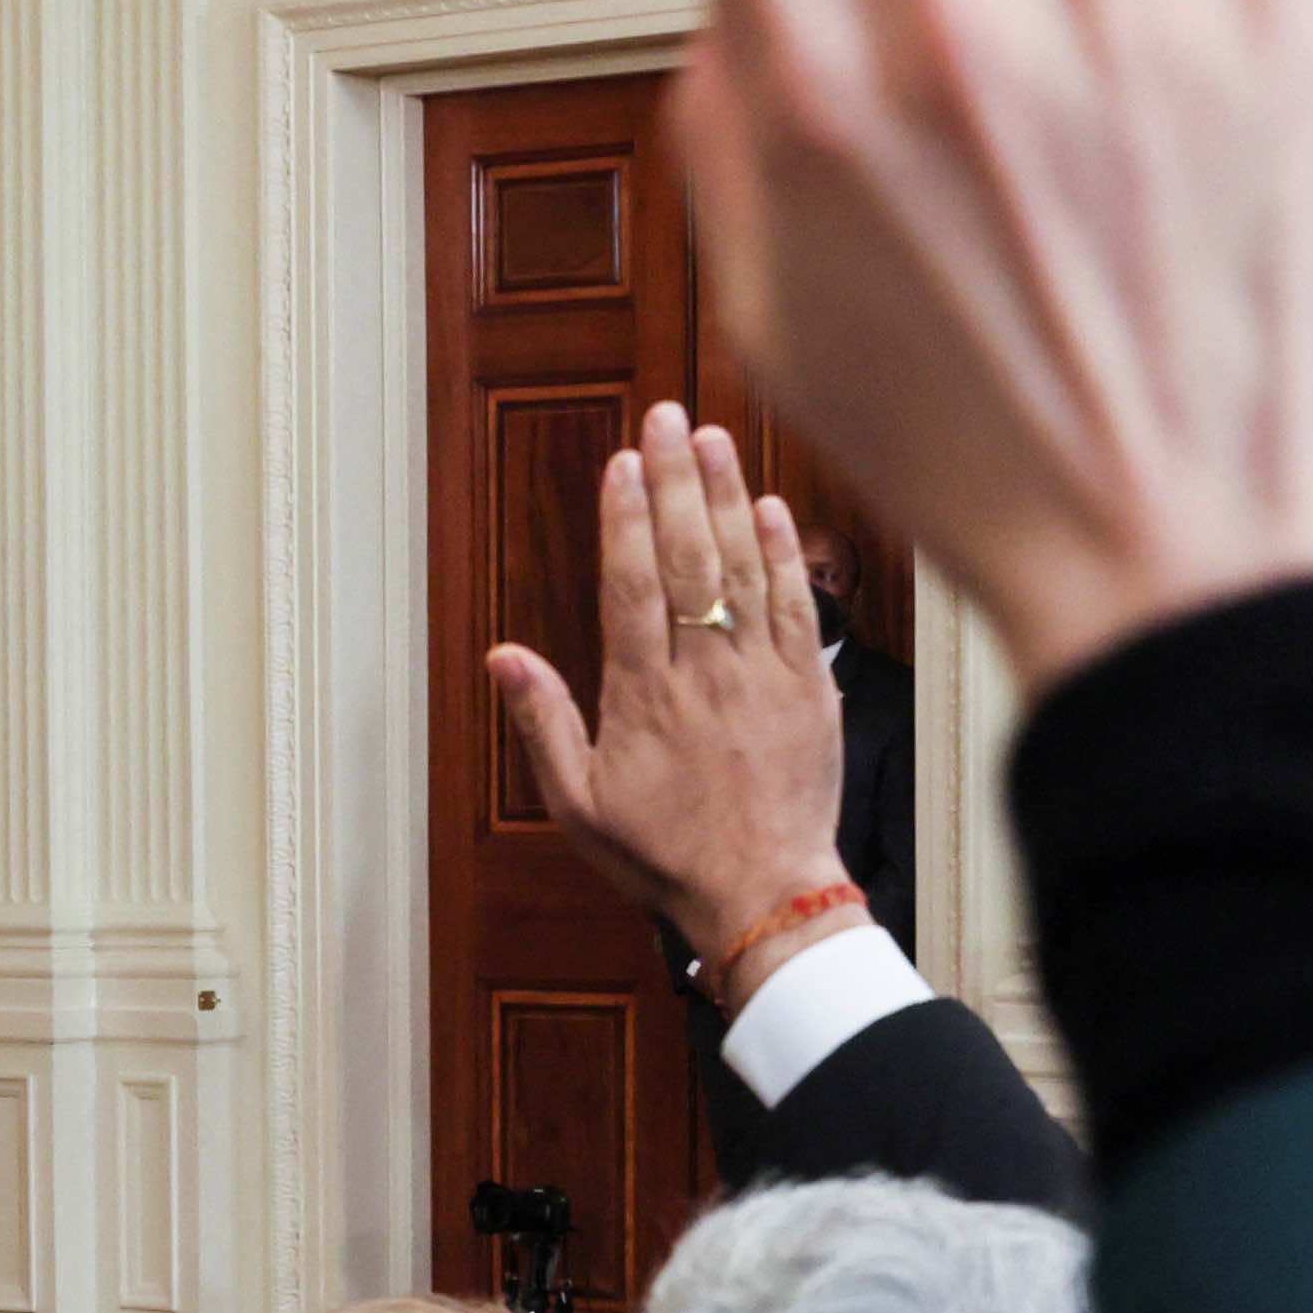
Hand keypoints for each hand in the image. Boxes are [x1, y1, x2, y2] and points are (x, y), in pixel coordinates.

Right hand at [491, 405, 865, 995]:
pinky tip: (770, 508)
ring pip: (745, 566)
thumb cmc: (666, 855)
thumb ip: (543, 723)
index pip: (632, 584)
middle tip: (665, 418)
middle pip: (688, 556)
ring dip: (728, 496)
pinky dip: (784, 552)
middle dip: (675, 480)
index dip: (626, 518)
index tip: (621, 464)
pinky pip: (796, 604)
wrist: (766, 894)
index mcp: (644, 696)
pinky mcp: (809, 686)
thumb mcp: (579, 804)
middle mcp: (705, 672)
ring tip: (712, 439)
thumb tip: (503, 657)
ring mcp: (762, 674)